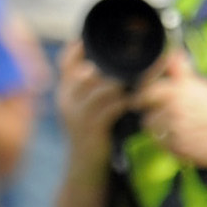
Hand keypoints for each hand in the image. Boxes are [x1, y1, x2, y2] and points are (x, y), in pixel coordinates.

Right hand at [52, 39, 130, 158]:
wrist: (84, 166)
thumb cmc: (91, 132)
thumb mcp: (85, 107)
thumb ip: (93, 86)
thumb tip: (111, 64)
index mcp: (65, 92)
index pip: (66, 62)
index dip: (78, 48)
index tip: (96, 41)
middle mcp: (67, 100)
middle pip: (88, 70)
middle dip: (112, 66)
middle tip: (135, 60)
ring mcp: (78, 114)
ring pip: (104, 86)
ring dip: (124, 83)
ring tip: (141, 80)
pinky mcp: (92, 127)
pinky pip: (114, 106)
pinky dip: (128, 101)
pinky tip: (137, 101)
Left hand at [132, 53, 206, 169]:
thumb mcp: (201, 85)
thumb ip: (181, 71)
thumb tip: (171, 53)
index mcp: (179, 90)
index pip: (147, 94)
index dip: (142, 99)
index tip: (141, 102)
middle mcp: (175, 109)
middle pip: (148, 116)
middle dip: (156, 117)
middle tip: (171, 119)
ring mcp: (176, 130)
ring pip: (154, 132)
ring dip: (161, 131)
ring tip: (181, 129)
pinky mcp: (178, 148)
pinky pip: (163, 147)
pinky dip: (170, 144)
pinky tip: (186, 139)